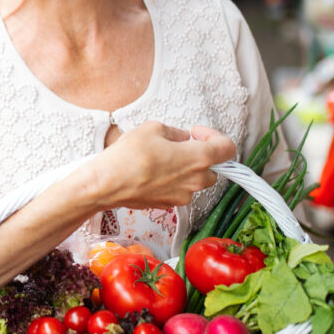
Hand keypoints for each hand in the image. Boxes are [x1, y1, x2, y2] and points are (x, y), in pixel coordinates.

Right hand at [79, 122, 235, 210]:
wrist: (106, 185)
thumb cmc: (127, 156)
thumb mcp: (152, 128)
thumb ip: (174, 132)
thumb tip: (181, 138)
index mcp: (198, 158)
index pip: (227, 149)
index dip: (215, 136)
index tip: (197, 133)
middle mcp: (195, 180)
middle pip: (212, 168)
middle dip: (200, 155)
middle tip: (179, 145)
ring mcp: (182, 195)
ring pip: (194, 181)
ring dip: (185, 169)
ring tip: (161, 158)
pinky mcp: (168, 204)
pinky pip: (178, 190)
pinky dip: (171, 181)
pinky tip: (152, 172)